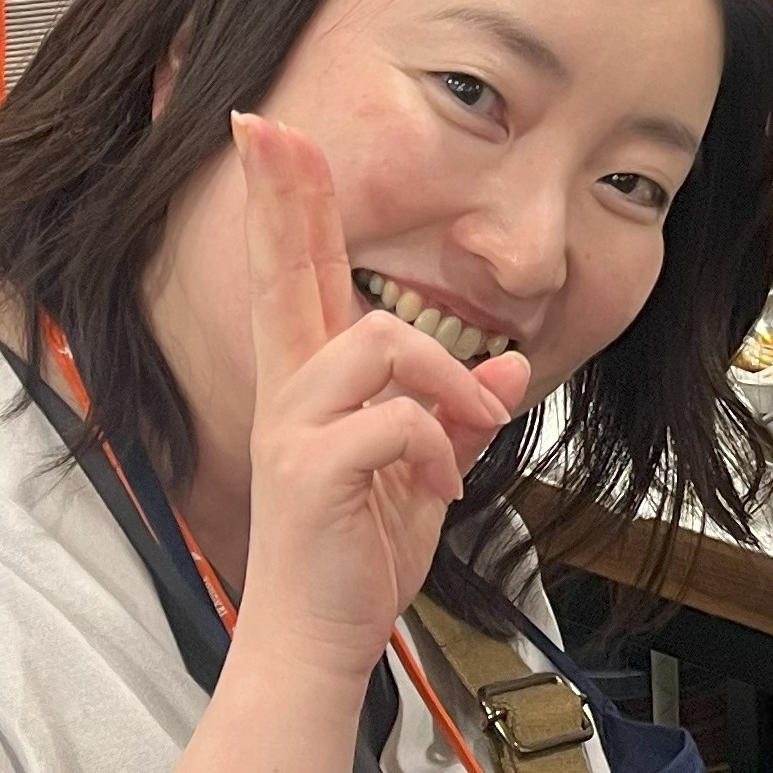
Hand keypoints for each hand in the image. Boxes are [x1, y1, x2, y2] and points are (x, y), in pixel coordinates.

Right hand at [231, 110, 528, 684]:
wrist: (318, 643)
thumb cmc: (355, 559)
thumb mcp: (423, 473)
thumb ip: (458, 414)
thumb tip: (506, 363)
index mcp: (311, 384)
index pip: (296, 275)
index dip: (285, 205)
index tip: (266, 133)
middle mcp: (290, 394)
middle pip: (284, 273)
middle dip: (282, 196)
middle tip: (266, 129)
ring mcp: (294, 429)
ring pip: (379, 343)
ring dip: (447, 382)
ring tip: (473, 429)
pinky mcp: (309, 471)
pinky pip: (396, 421)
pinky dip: (438, 447)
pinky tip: (440, 486)